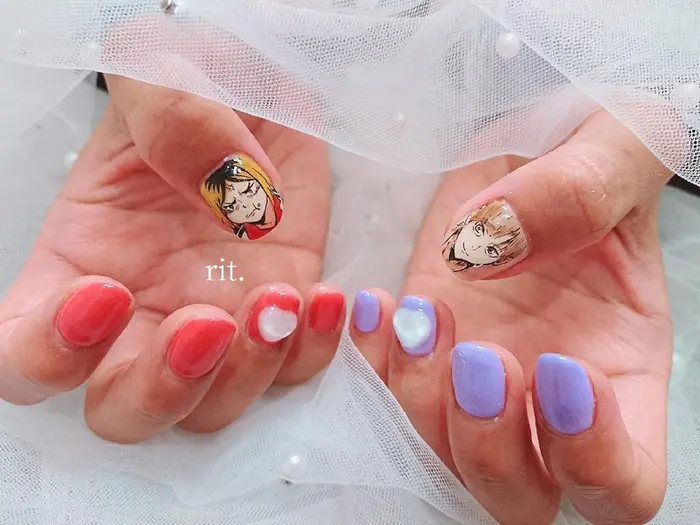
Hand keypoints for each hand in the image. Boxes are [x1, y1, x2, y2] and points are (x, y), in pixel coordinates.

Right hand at [0, 77, 343, 442]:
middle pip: (124, 411)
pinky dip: (311, 349)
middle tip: (204, 323)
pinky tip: (322, 298)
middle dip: (161, 388)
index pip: (23, 355)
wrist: (265, 96)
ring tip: (279, 298)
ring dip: (246, 373)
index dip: (48, 355)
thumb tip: (228, 192)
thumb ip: (172, 115)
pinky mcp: (284, 316)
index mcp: (81, 265)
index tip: (104, 293)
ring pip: (214, 407)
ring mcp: (219, 322)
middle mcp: (142, 314)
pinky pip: (296, 367)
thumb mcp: (164, 69)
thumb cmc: (195, 82)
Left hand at [351, 111, 672, 523]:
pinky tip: (376, 305)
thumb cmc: (584, 147)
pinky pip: (381, 388)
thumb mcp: (615, 142)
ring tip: (422, 313)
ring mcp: (472, 375)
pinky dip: (371, 361)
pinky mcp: (416, 344)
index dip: (596, 459)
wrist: (518, 142)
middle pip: (519, 498)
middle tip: (482, 355)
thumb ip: (584, 188)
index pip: (625, 484)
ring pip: (438, 454)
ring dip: (421, 401)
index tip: (564, 371)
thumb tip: (497, 246)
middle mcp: (543, 394)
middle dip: (490, 445)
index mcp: (619, 368)